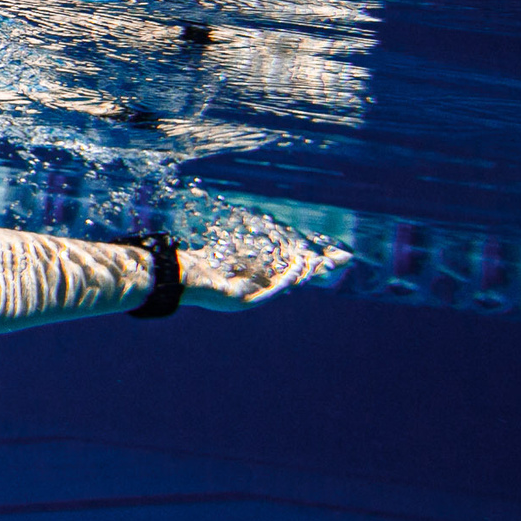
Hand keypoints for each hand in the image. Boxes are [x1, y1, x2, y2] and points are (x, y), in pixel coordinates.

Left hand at [179, 218, 350, 310]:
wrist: (179, 276)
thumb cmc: (200, 261)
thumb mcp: (226, 246)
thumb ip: (244, 238)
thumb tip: (259, 218)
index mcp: (257, 276)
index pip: (289, 266)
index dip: (309, 260)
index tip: (329, 252)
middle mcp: (258, 287)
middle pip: (294, 276)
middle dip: (317, 267)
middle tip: (341, 260)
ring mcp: (253, 296)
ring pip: (287, 284)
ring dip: (305, 273)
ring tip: (320, 262)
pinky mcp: (245, 302)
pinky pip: (272, 291)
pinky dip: (286, 280)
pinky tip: (297, 269)